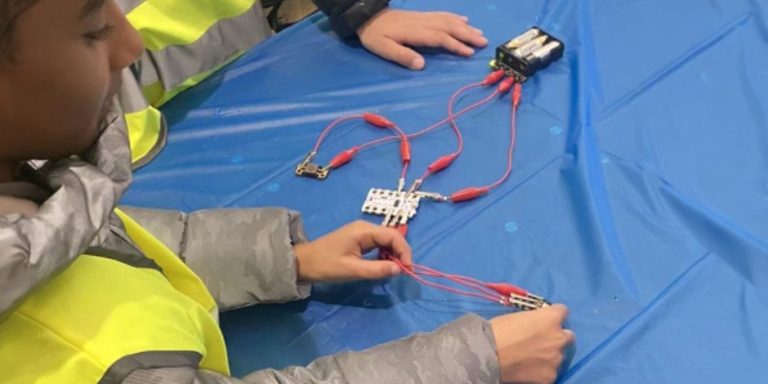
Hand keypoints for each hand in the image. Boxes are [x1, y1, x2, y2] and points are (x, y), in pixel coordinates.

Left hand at [294, 220, 412, 281]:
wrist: (303, 263)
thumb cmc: (325, 265)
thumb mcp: (352, 270)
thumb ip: (377, 269)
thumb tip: (400, 269)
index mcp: (364, 230)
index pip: (394, 235)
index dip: (405, 251)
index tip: (408, 269)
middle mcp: (365, 228)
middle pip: (392, 236)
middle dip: (401, 253)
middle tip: (402, 272)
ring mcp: (362, 233)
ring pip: (386, 241)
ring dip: (393, 255)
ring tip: (393, 270)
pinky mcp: (359, 240)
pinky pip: (378, 245)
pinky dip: (384, 255)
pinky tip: (383, 266)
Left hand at [356, 9, 488, 69]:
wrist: (366, 16)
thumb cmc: (374, 36)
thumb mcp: (383, 48)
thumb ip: (402, 56)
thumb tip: (422, 65)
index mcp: (415, 32)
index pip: (440, 38)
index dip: (455, 45)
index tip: (469, 52)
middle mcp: (422, 23)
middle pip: (449, 27)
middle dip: (467, 35)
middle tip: (484, 42)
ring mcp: (423, 17)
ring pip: (448, 20)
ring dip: (465, 27)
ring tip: (480, 34)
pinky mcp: (421, 16)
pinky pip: (441, 14)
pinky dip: (455, 17)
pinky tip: (464, 20)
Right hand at [490, 304, 574, 383]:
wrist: (488, 354)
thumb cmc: (498, 329)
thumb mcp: (519, 316)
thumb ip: (534, 320)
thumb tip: (536, 324)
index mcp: (552, 318)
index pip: (563, 311)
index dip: (552, 315)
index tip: (544, 320)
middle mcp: (559, 338)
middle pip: (568, 336)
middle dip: (557, 337)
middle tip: (541, 341)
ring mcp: (556, 360)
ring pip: (559, 356)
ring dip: (549, 355)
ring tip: (532, 358)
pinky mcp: (550, 377)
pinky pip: (550, 372)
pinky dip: (542, 371)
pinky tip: (529, 370)